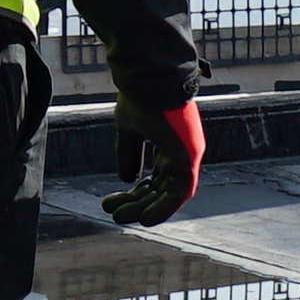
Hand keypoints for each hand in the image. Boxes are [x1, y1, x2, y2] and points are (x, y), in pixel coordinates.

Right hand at [100, 94, 204, 226]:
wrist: (147, 80)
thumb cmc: (139, 98)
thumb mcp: (129, 130)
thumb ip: (129, 154)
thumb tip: (126, 179)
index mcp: (170, 144)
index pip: (156, 177)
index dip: (136, 192)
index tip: (113, 201)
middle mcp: (182, 152)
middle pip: (161, 188)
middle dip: (136, 203)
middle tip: (113, 213)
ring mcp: (187, 155)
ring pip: (169, 194)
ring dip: (146, 208)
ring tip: (120, 218)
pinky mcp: (187, 157)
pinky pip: (179, 192)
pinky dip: (164, 208)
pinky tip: (145, 219)